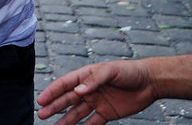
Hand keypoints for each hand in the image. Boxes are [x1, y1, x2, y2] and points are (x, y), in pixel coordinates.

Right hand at [36, 60, 157, 123]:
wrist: (150, 83)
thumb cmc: (129, 71)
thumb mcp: (110, 71)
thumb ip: (94, 80)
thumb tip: (78, 90)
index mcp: (86, 76)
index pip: (65, 84)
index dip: (52, 92)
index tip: (42, 100)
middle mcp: (89, 89)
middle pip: (67, 100)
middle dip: (54, 107)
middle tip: (41, 114)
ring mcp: (97, 102)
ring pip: (76, 113)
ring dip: (65, 120)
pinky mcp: (106, 113)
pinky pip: (92, 122)